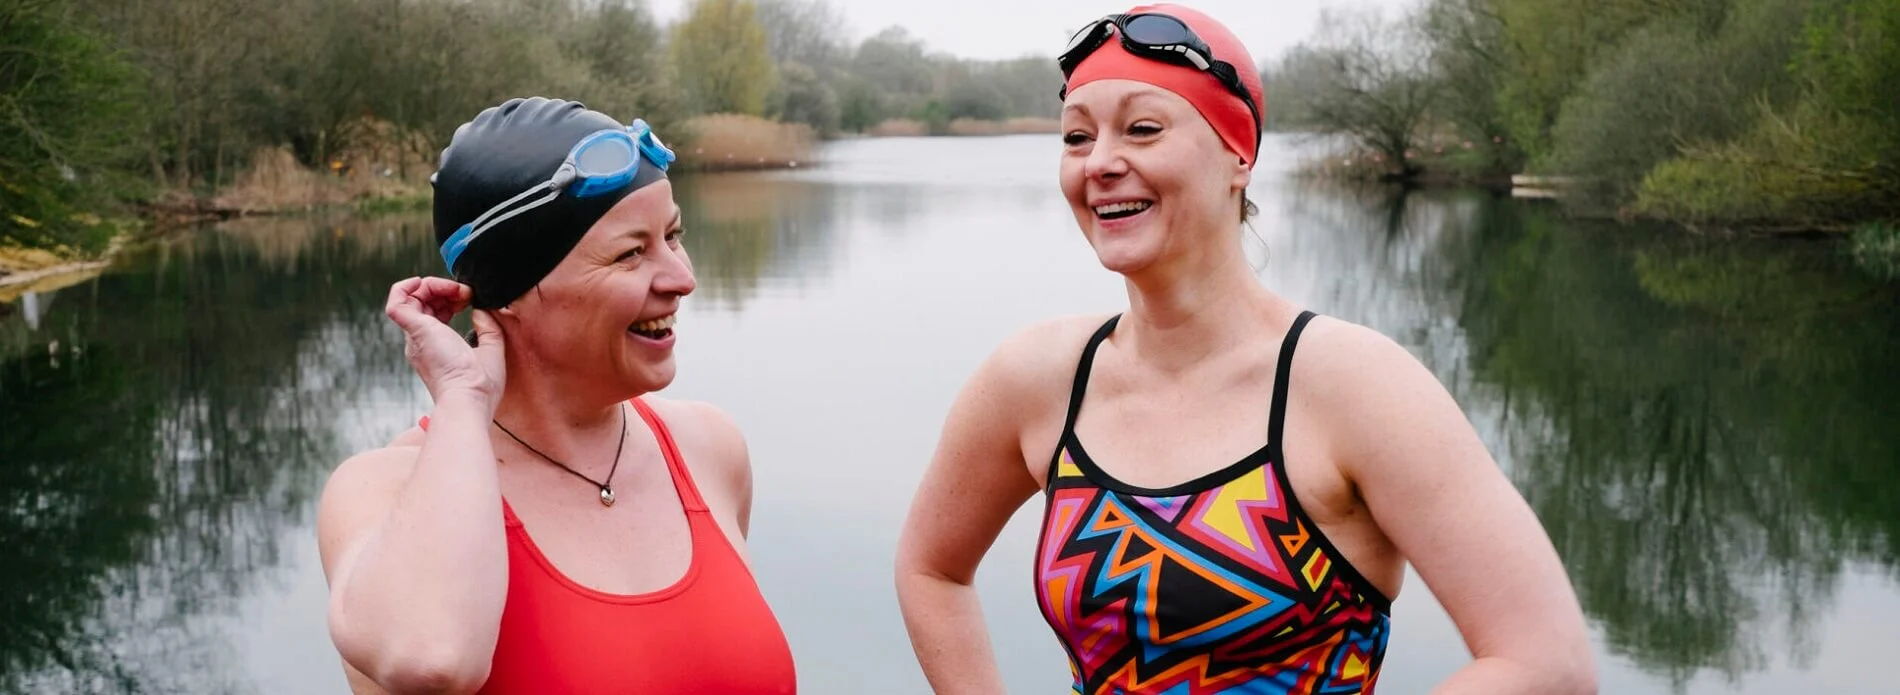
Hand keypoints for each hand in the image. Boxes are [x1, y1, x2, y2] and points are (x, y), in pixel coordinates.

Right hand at [384, 277, 505, 409]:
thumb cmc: (480, 385)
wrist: (470, 397)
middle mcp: (422, 342)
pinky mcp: (414, 330)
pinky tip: (423, 281)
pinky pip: (396, 302)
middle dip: (444, 290)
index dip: (450, 299)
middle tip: (466, 293)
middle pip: (423, 304)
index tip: (471, 299)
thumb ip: (488, 328)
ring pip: (411, 298)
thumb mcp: (492, 350)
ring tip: (457, 290)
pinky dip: (406, 286)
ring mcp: (415, 336)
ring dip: (433, 285)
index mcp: (437, 347)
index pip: (435, 314)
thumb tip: (481, 309)